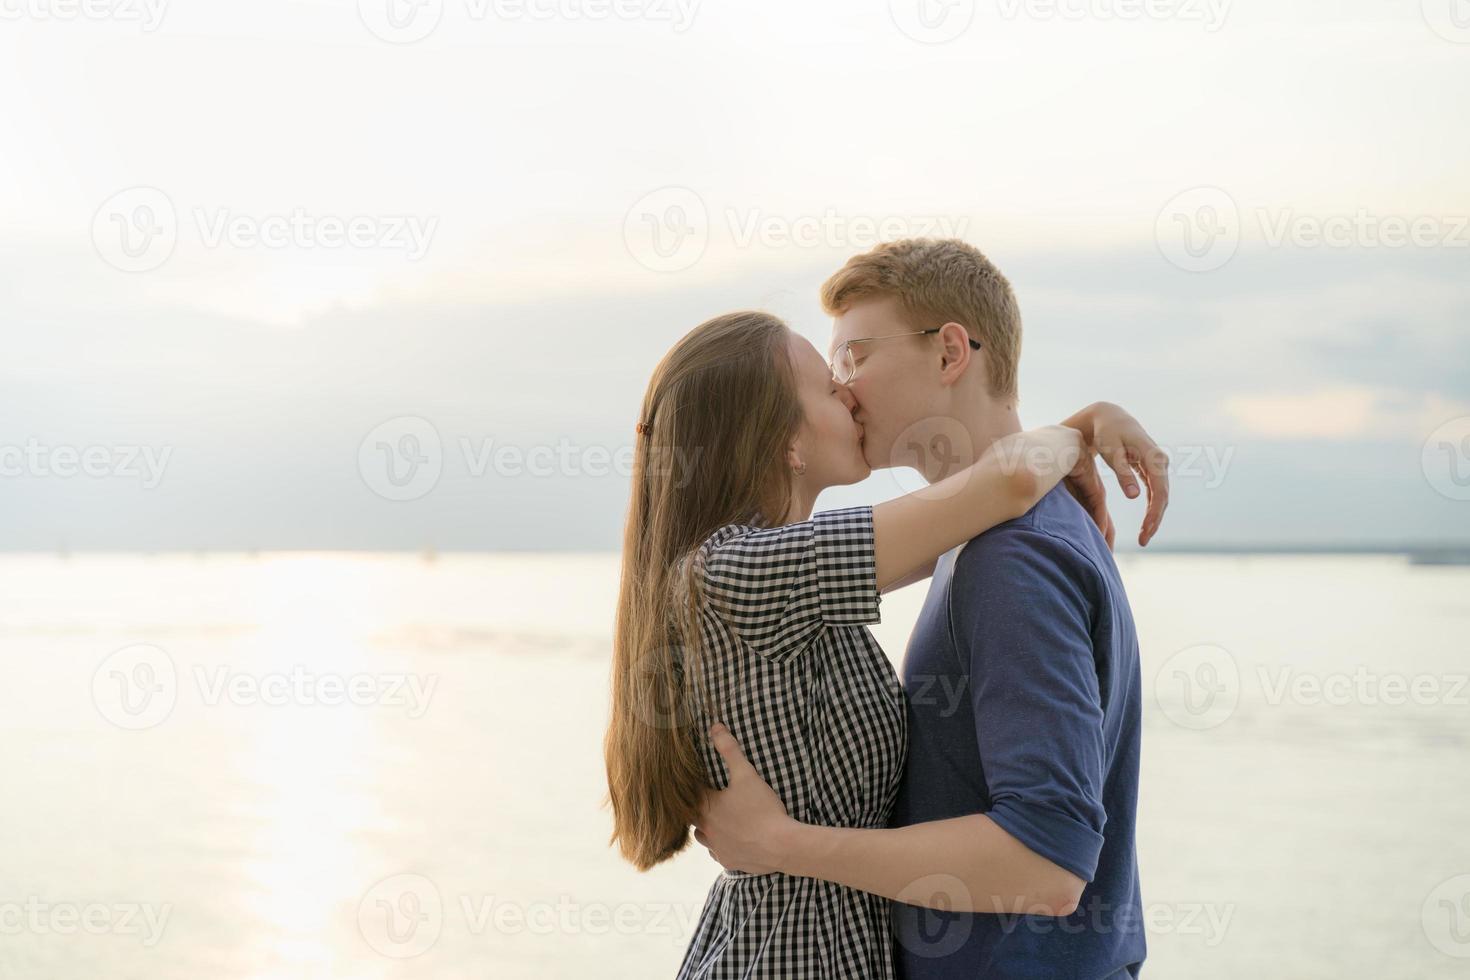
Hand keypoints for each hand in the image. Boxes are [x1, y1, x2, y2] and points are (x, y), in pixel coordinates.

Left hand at [693, 723, 794, 874]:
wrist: (781, 846)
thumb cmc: (763, 809)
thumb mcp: (746, 774)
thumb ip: (729, 750)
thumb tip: (715, 727)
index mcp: (706, 808)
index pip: (688, 794)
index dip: (692, 785)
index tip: (697, 779)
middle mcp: (706, 830)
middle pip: (692, 816)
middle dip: (698, 807)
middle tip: (710, 797)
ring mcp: (716, 848)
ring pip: (702, 837)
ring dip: (707, 827)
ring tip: (718, 818)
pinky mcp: (729, 862)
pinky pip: (717, 853)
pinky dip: (721, 845)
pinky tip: (731, 839)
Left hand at [1063, 402, 1169, 545]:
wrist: (1110, 418)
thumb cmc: (1107, 433)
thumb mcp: (1111, 452)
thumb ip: (1123, 473)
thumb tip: (1135, 498)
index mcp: (1152, 456)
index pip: (1159, 490)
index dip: (1154, 513)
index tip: (1146, 532)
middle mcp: (1160, 461)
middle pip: (1163, 496)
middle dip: (1155, 520)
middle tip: (1144, 540)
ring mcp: (1158, 464)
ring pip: (1161, 495)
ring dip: (1154, 516)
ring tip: (1144, 537)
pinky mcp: (1152, 468)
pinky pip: (1156, 491)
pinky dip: (1152, 507)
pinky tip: (1146, 524)